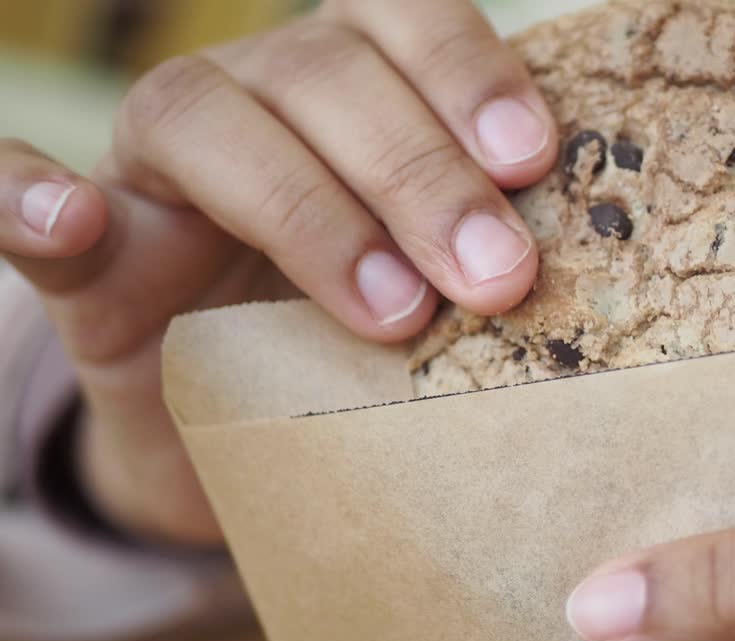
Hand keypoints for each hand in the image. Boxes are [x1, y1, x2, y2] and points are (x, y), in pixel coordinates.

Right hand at [1, 0, 555, 544]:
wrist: (256, 420)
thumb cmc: (372, 337)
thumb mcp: (446, 284)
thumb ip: (487, 246)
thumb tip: (591, 252)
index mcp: (357, 85)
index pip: (404, 21)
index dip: (466, 74)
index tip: (531, 161)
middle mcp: (258, 97)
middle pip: (322, 76)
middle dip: (417, 172)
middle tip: (494, 277)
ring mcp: (161, 167)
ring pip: (206, 122)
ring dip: (304, 209)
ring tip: (389, 311)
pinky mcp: (86, 251)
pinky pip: (21, 195)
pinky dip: (27, 198)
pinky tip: (67, 220)